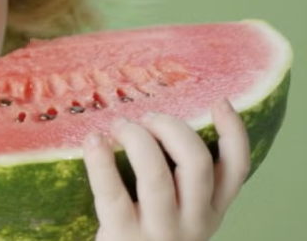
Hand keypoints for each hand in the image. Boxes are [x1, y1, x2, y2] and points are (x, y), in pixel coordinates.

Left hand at [83, 99, 249, 240]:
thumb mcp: (180, 211)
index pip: (237, 168)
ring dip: (136, 139)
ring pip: (156, 174)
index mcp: (212, 210)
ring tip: (119, 125)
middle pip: (196, 162)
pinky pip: (111, 193)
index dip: (233, 132)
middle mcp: (194, 221)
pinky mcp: (124, 236)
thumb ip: (182, 178)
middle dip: (171, 128)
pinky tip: (93, 141)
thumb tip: (163, 120)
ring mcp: (160, 231)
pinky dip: (100, 161)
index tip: (220, 102)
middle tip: (147, 117)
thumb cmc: (150, 232)